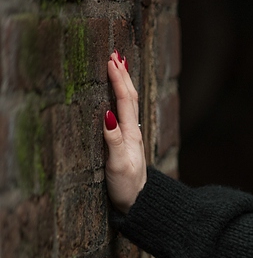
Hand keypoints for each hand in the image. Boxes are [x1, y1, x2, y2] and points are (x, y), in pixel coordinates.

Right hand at [102, 51, 146, 212]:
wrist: (139, 204)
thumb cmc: (127, 187)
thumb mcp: (118, 165)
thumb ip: (113, 140)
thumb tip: (107, 114)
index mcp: (130, 134)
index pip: (124, 100)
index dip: (118, 80)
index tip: (111, 60)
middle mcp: (132, 132)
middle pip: (129, 98)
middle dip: (123, 75)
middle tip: (115, 54)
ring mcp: (130, 137)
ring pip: (129, 105)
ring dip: (124, 83)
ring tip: (119, 66)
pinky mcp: (126, 143)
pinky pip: (124, 114)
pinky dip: (121, 98)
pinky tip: (118, 96)